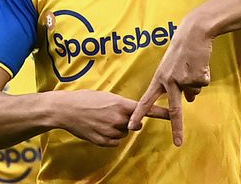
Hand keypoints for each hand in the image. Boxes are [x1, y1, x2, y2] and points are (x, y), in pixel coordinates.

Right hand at [55, 90, 169, 147]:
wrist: (65, 109)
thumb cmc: (85, 99)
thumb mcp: (106, 97)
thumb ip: (121, 105)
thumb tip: (132, 113)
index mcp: (120, 104)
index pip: (146, 109)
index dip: (161, 113)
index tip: (175, 115)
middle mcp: (118, 118)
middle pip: (135, 125)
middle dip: (129, 122)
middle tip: (113, 114)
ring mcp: (110, 130)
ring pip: (124, 134)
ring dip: (117, 129)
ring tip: (101, 120)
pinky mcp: (102, 141)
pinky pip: (115, 142)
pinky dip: (109, 137)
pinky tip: (98, 128)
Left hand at [128, 16, 212, 145]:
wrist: (193, 33)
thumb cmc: (182, 49)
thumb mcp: (174, 68)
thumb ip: (178, 86)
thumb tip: (190, 101)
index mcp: (159, 78)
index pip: (146, 100)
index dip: (138, 114)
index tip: (131, 126)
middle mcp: (168, 81)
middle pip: (174, 109)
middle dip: (177, 128)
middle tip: (178, 143)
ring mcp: (182, 79)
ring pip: (194, 91)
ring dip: (197, 80)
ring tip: (194, 64)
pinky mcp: (196, 76)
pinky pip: (203, 82)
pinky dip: (204, 74)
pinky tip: (200, 63)